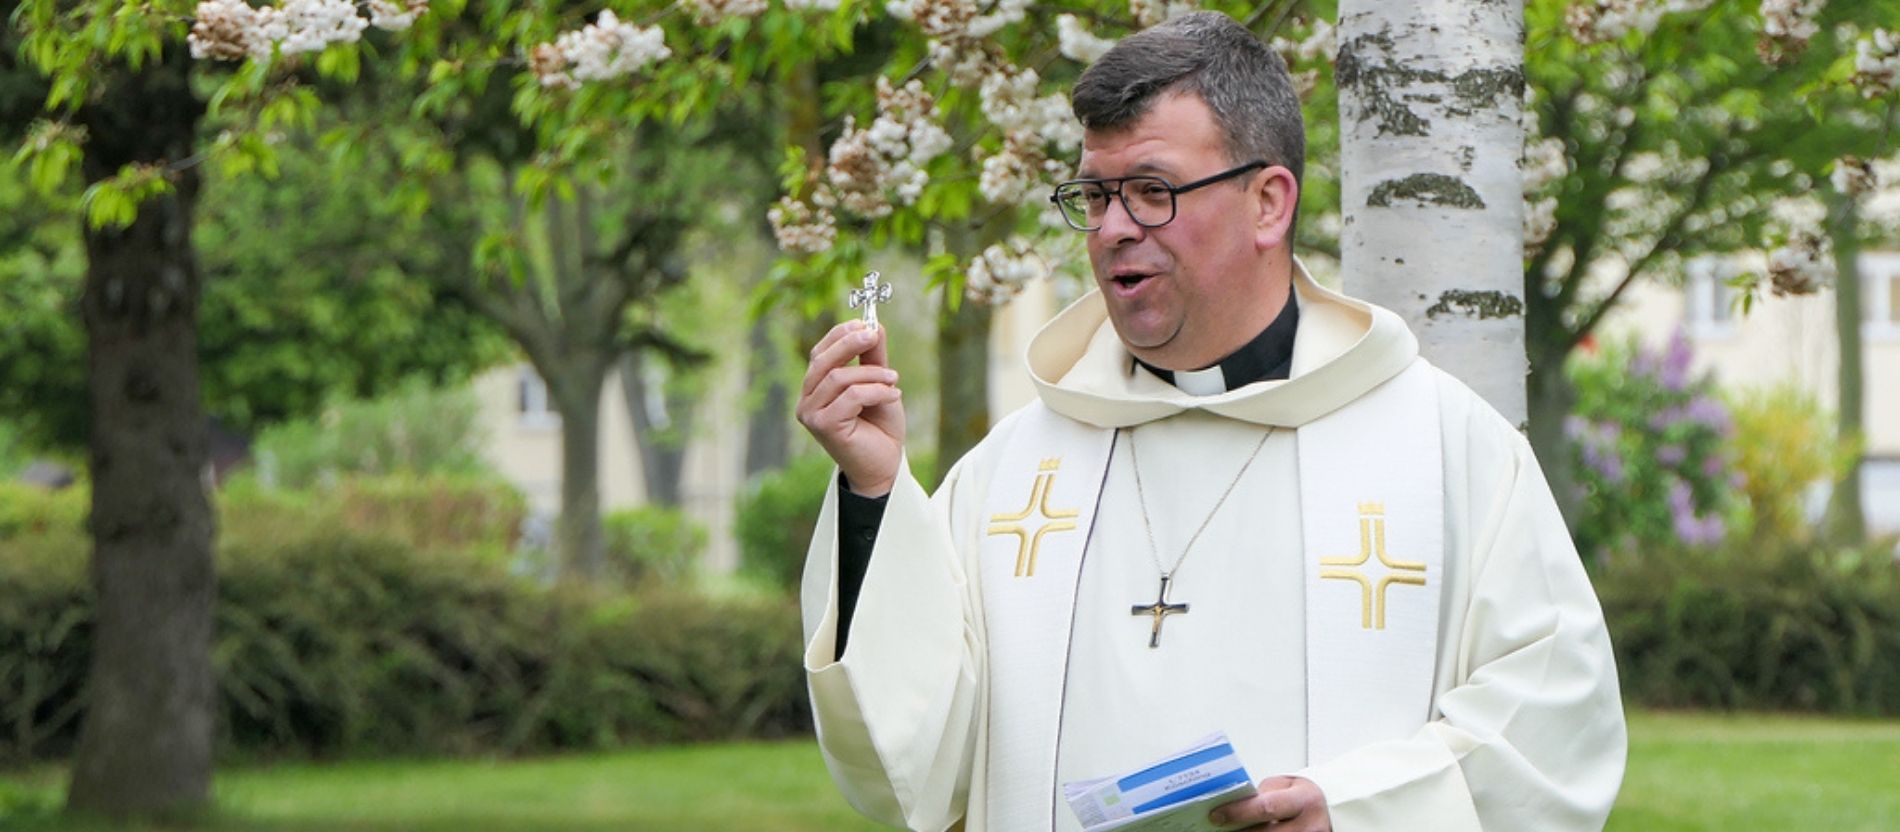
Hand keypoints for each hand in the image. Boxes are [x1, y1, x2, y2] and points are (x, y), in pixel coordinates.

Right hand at [796, 320, 905, 497]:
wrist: (884, 465)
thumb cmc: (879, 426)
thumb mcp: (878, 383)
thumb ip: (873, 357)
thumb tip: (874, 325)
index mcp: (814, 388)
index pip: (819, 353)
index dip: (840, 335)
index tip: (866, 324)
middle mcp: (806, 400)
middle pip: (823, 360)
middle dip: (851, 344)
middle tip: (874, 335)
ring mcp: (811, 414)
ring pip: (839, 377)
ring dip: (872, 374)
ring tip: (895, 380)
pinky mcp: (823, 426)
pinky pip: (851, 396)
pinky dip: (876, 391)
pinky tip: (893, 395)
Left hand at [1208, 776, 1329, 830]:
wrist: (1329, 812)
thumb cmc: (1302, 797)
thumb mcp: (1286, 786)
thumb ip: (1262, 794)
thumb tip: (1231, 804)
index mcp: (1305, 801)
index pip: (1266, 807)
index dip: (1238, 812)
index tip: (1216, 815)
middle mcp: (1310, 827)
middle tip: (1215, 829)